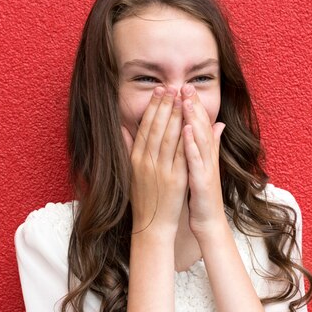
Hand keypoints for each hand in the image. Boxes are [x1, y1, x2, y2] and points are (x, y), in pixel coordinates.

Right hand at [122, 86, 187, 235]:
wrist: (151, 225)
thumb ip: (127, 148)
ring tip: (181, 98)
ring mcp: (161, 170)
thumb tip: (122, 127)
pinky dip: (185, 138)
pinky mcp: (176, 179)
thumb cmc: (143, 198)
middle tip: (170, 86)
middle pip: (156, 128)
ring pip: (169, 138)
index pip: (145, 127)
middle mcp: (147, 162)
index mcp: (136, 159)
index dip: (152, 107)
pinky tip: (189, 123)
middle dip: (164, 105)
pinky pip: (181, 154)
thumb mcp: (130, 171)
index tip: (158, 90)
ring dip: (175, 116)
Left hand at [181, 84, 226, 236]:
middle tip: (185, 85)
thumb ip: (211, 145)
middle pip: (202, 127)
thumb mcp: (205, 166)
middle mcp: (208, 158)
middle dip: (194, 106)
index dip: (194, 106)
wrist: (209, 223)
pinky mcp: (203, 181)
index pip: (200, 125)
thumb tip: (218, 124)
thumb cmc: (203, 195)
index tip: (185, 87)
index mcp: (205, 155)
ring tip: (186, 101)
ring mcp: (207, 169)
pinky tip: (186, 130)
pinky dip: (192, 144)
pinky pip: (196, 160)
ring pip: (201, 139)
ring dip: (194, 119)